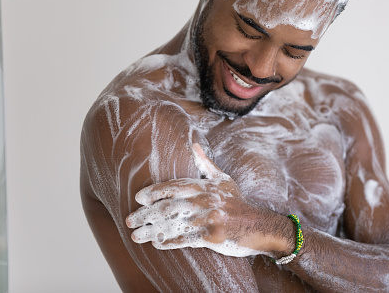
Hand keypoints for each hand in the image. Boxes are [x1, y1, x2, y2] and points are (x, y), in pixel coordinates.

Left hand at [126, 143, 265, 256]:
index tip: (138, 199)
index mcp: (205, 186)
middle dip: (145, 215)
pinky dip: (169, 242)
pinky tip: (157, 244)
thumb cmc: (238, 202)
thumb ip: (205, 163)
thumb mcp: (223, 179)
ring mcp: (208, 219)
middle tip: (130, 220)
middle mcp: (205, 201)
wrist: (259, 224)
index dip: (153, 193)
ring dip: (152, 231)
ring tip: (136, 236)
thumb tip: (194, 144)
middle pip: (168, 207)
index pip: (173, 187)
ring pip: (173, 224)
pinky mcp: (212, 236)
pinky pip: (185, 240)